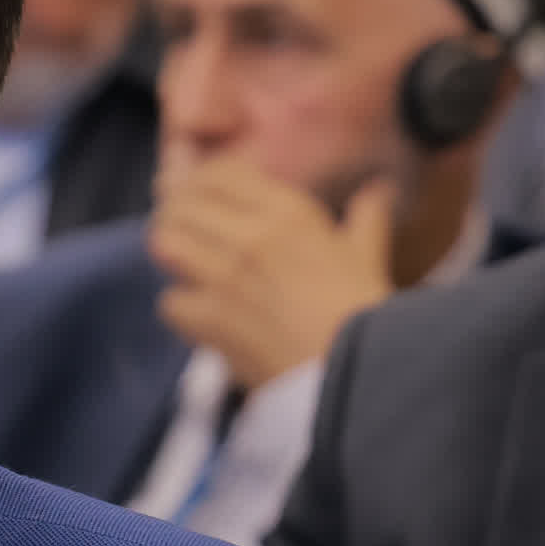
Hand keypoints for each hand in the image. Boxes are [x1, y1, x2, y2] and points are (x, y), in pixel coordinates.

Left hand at [148, 159, 396, 388]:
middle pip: (182, 203)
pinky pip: (169, 301)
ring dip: (170, 250)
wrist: (353, 373)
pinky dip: (178, 306)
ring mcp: (226, 278)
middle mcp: (250, 236)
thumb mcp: (367, 255)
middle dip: (174, 211)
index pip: (220, 172)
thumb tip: (378, 191)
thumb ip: (367, 217)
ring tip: (180, 259)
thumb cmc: (365, 312)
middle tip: (178, 223)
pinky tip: (194, 309)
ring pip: (166, 242)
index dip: (199, 178)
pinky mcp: (210, 320)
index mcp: (288, 212)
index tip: (196, 190)